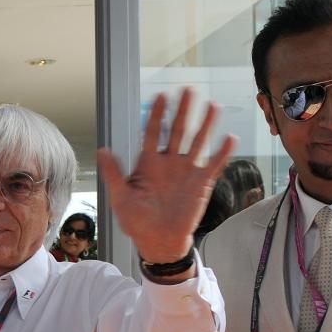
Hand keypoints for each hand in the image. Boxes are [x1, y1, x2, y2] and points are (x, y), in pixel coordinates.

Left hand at [97, 89, 236, 263]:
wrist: (158, 242)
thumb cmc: (137, 222)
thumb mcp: (121, 198)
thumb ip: (114, 174)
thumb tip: (102, 150)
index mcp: (148, 163)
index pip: (153, 133)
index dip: (157, 115)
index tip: (161, 96)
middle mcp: (169, 162)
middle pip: (177, 131)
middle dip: (183, 110)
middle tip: (188, 89)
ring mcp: (186, 171)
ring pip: (197, 142)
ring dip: (205, 124)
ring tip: (212, 105)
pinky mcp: (202, 183)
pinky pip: (213, 165)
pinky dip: (222, 152)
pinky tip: (230, 138)